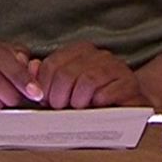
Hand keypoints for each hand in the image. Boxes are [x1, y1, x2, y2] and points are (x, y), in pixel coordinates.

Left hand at [31, 41, 149, 108]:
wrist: (129, 105)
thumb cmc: (93, 98)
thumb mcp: (66, 88)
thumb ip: (47, 77)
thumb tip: (31, 66)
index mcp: (81, 51)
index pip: (52, 65)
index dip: (44, 87)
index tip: (46, 102)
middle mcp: (98, 55)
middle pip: (66, 74)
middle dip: (59, 97)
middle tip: (61, 109)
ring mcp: (116, 67)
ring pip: (87, 81)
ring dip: (78, 101)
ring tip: (79, 109)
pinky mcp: (129, 84)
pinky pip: (106, 93)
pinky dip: (97, 104)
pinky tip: (97, 108)